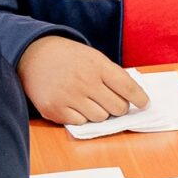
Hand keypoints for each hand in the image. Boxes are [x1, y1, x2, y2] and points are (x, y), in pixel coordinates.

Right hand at [17, 37, 150, 125]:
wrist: (33, 54)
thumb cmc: (69, 57)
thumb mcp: (93, 57)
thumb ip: (112, 74)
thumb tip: (133, 96)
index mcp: (97, 65)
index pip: (127, 87)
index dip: (140, 98)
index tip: (144, 104)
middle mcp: (84, 81)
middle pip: (117, 107)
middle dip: (119, 107)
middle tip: (113, 103)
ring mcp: (68, 96)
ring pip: (101, 118)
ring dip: (100, 113)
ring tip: (90, 101)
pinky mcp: (54, 109)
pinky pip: (80, 123)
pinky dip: (81, 117)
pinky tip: (75, 105)